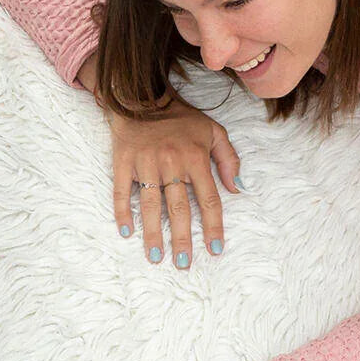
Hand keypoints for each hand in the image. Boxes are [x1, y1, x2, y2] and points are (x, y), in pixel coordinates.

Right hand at [108, 95, 240, 268]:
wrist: (142, 97)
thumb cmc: (181, 118)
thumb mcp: (213, 131)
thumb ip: (228, 159)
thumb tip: (237, 189)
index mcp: (195, 158)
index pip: (208, 200)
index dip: (213, 227)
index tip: (215, 250)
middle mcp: (172, 164)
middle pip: (179, 209)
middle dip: (182, 239)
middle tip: (183, 263)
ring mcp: (146, 165)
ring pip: (151, 206)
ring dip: (153, 234)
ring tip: (155, 257)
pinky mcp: (123, 163)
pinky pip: (122, 192)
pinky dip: (123, 212)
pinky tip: (126, 231)